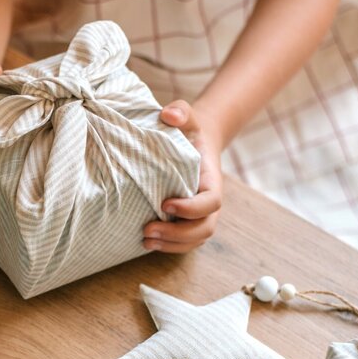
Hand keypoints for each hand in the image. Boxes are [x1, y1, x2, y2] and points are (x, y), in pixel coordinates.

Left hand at [143, 100, 224, 252]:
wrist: (193, 142)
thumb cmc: (188, 130)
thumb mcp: (187, 116)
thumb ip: (181, 111)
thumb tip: (169, 114)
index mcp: (212, 180)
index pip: (211, 202)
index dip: (192, 208)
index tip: (165, 204)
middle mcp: (209, 202)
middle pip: (204, 228)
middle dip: (178, 234)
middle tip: (148, 230)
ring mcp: (200, 215)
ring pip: (195, 239)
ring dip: (171, 245)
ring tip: (145, 240)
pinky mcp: (188, 222)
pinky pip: (185, 242)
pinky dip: (168, 247)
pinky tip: (146, 243)